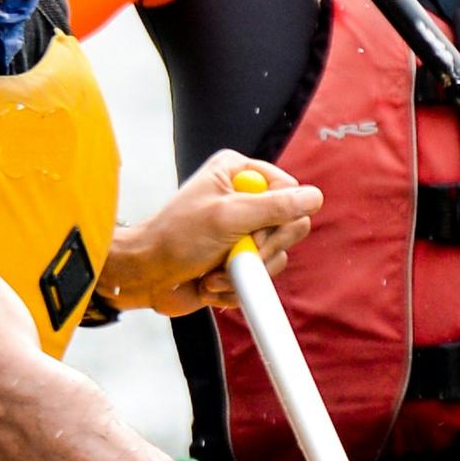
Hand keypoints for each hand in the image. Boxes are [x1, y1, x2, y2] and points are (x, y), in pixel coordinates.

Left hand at [97, 148, 320, 317]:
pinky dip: (236, 287)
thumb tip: (314, 198)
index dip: (278, 218)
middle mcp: (245, 199)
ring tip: (212, 273)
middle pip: (290, 226)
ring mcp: (243, 232)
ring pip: (277, 258)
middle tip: (231, 255)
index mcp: (238, 172)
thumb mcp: (227, 216)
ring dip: (244, 273)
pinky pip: (259, 278)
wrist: (145, 277)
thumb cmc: (175, 238)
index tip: (253, 233)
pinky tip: (210, 283)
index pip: (290, 192)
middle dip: (260, 251)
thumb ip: (274, 207)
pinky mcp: (238, 261)